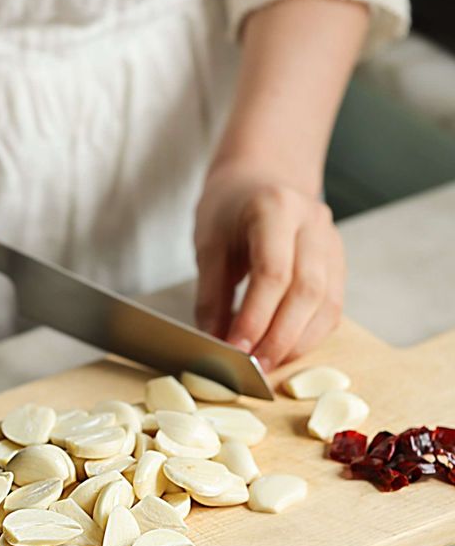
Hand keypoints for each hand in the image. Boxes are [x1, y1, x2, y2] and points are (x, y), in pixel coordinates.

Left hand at [193, 162, 344, 371]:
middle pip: (307, 291)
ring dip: (297, 343)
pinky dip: (309, 336)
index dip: (255, 317)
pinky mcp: (338, 265)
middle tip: (253, 368)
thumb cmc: (229, 208)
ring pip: (327, 304)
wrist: (261, 178)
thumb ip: (211, 294)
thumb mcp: (208, 243)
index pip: (273, 272)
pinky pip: (332, 308)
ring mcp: (333, 244)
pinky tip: (285, 351)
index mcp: (276, 209)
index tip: (235, 349)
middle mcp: (314, 224)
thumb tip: (214, 343)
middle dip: (279, 337)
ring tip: (267, 365)